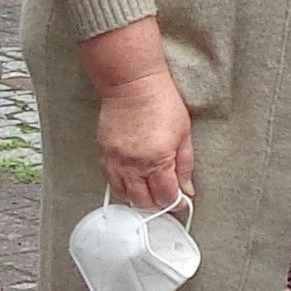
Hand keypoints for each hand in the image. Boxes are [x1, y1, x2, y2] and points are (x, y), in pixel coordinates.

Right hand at [96, 71, 195, 211]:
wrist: (132, 84)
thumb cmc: (161, 102)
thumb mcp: (184, 134)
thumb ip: (185, 165)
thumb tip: (187, 189)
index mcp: (158, 160)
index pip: (166, 197)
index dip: (176, 203)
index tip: (180, 201)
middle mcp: (134, 165)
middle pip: (143, 202)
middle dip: (157, 205)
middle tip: (165, 199)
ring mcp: (116, 161)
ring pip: (124, 195)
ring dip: (138, 198)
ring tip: (149, 190)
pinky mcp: (104, 154)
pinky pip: (110, 181)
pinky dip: (122, 186)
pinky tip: (132, 180)